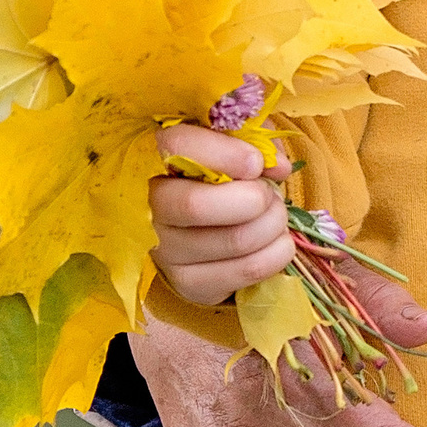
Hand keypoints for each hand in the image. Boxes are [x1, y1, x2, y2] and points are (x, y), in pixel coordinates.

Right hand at [150, 125, 293, 305]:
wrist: (196, 228)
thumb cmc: (215, 175)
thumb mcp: (230, 146)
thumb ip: (254, 143)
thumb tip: (278, 166)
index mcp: (152, 158)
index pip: (177, 148)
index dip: (225, 154)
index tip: (256, 162)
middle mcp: (147, 209)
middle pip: (197, 205)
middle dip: (254, 197)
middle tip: (270, 194)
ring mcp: (165, 252)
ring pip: (235, 239)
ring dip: (274, 223)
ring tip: (275, 214)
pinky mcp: (189, 283)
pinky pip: (248, 270)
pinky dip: (277, 252)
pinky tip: (275, 240)